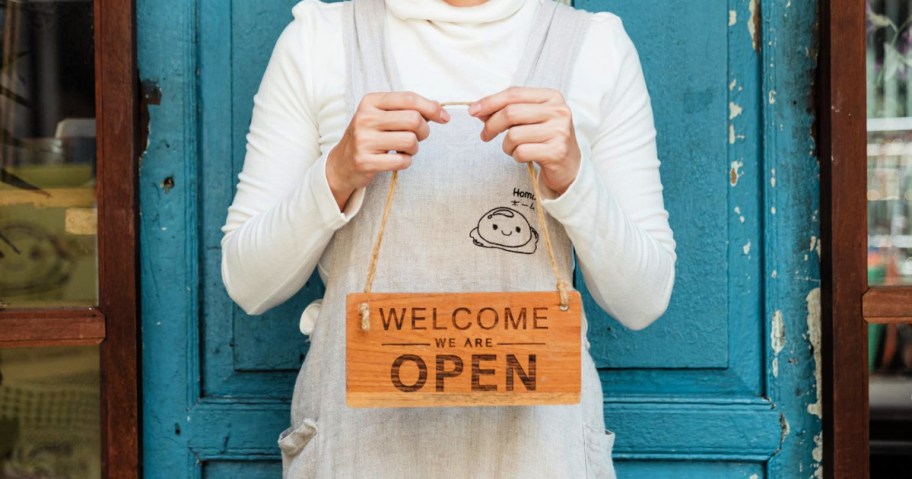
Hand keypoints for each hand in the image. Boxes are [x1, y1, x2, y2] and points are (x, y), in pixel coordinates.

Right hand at [327, 92, 449, 208]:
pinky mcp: (366, 161)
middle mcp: (365, 118)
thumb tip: (438, 107)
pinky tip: (397, 160)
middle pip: (413, 119)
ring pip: (410, 141)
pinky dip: (406, 162)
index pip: (409, 99)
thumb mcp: (383, 116)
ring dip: (414, 148)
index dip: (432, 108)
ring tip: (405, 149)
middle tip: (418, 136)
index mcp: (370, 102)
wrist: (342, 163)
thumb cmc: (370, 136)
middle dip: (424, 130)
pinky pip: (402, 161)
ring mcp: (364, 140)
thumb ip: (408, 109)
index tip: (444, 117)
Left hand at [470, 87, 580, 195]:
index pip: (514, 94)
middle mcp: (558, 111)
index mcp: (551, 96)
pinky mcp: (556, 152)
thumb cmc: (544, 138)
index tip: (473, 111)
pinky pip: (521, 152)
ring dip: (506, 145)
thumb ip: (507, 111)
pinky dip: (516, 156)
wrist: (568, 165)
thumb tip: (478, 110)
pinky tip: (524, 156)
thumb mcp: (529, 119)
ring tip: (513, 148)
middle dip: (492, 125)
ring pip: (514, 135)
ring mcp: (559, 131)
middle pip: (511, 113)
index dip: (490, 102)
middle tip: (485, 135)